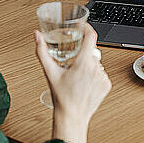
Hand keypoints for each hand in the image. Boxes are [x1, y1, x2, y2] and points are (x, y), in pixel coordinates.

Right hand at [34, 24, 111, 142]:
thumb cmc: (61, 97)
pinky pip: (101, 73)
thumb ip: (42, 51)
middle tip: (72, 63)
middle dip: (82, 53)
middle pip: (91, 51)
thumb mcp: (49, 72)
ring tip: (77, 78)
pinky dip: (93, 75)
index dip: (87, 27)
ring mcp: (103, 77)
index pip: (91, 36)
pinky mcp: (107, 85)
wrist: (72, 117)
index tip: (82, 25)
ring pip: (96, 62)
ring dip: (88, 65)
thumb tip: (36, 36)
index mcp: (83, 63)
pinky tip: (84, 84)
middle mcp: (95, 68)